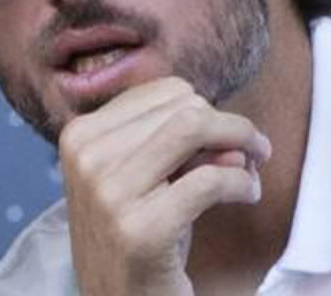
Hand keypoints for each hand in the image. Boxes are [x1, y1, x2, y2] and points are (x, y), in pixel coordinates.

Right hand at [58, 77, 271, 295]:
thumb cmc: (137, 237)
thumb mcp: (146, 178)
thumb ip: (182, 144)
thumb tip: (234, 134)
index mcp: (79, 136)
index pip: (163, 92)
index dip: (205, 110)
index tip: (223, 136)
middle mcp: (87, 158)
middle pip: (183, 106)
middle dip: (230, 125)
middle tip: (251, 153)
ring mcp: (109, 194)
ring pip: (194, 129)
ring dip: (242, 144)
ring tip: (250, 170)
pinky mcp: (142, 229)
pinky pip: (211, 180)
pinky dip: (243, 184)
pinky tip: (248, 195)